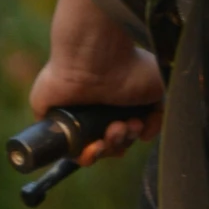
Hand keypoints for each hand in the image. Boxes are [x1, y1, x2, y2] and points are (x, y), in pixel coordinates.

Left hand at [30, 0, 163, 164]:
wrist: (97, 55)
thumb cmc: (130, 64)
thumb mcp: (158, 90)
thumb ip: (157, 115)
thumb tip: (144, 135)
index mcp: (114, 103)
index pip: (120, 135)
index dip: (129, 139)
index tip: (138, 130)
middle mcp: (92, 110)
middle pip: (106, 145)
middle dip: (121, 142)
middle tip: (125, 127)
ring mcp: (70, 116)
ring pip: (86, 150)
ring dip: (106, 149)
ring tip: (114, 130)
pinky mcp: (51, 119)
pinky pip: (63, 148)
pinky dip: (78, 154)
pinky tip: (91, 147)